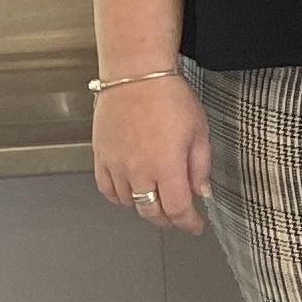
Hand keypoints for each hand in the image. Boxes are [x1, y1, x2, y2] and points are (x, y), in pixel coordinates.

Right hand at [89, 75, 208, 234]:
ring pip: (129, 203)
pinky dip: (120, 196)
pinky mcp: (100, 156)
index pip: (177, 209)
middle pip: (151, 212)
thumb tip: (201, 192)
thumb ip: (200, 167)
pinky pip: (107, 188)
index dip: (188, 223)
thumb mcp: (199, 132)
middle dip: (168, 219)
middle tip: (179, 217)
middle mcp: (138, 171)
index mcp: (167, 166)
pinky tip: (132, 191)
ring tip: (158, 201)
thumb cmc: (170, 98)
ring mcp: (116, 165)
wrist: (136, 76)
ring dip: (145, 207)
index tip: (195, 225)